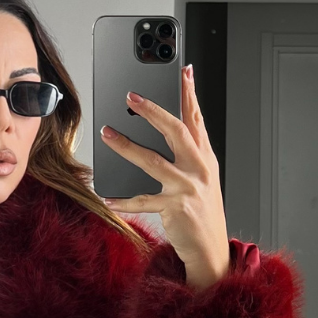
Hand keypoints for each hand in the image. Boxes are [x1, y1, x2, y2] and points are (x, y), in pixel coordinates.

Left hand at [99, 65, 229, 289]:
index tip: (184, 70)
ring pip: (152, 161)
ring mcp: (187, 187)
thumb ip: (190, 152)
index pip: (197, 118)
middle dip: (153, 111)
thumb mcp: (204, 176)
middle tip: (131, 97)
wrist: (211, 247)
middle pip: (175, 131)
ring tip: (107, 133)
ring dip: (126, 146)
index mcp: (205, 157)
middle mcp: (198, 168)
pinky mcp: (174, 208)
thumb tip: (169, 126)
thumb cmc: (203, 210)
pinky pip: (142, 201)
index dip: (190, 93)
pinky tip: (106, 198)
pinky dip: (122, 201)